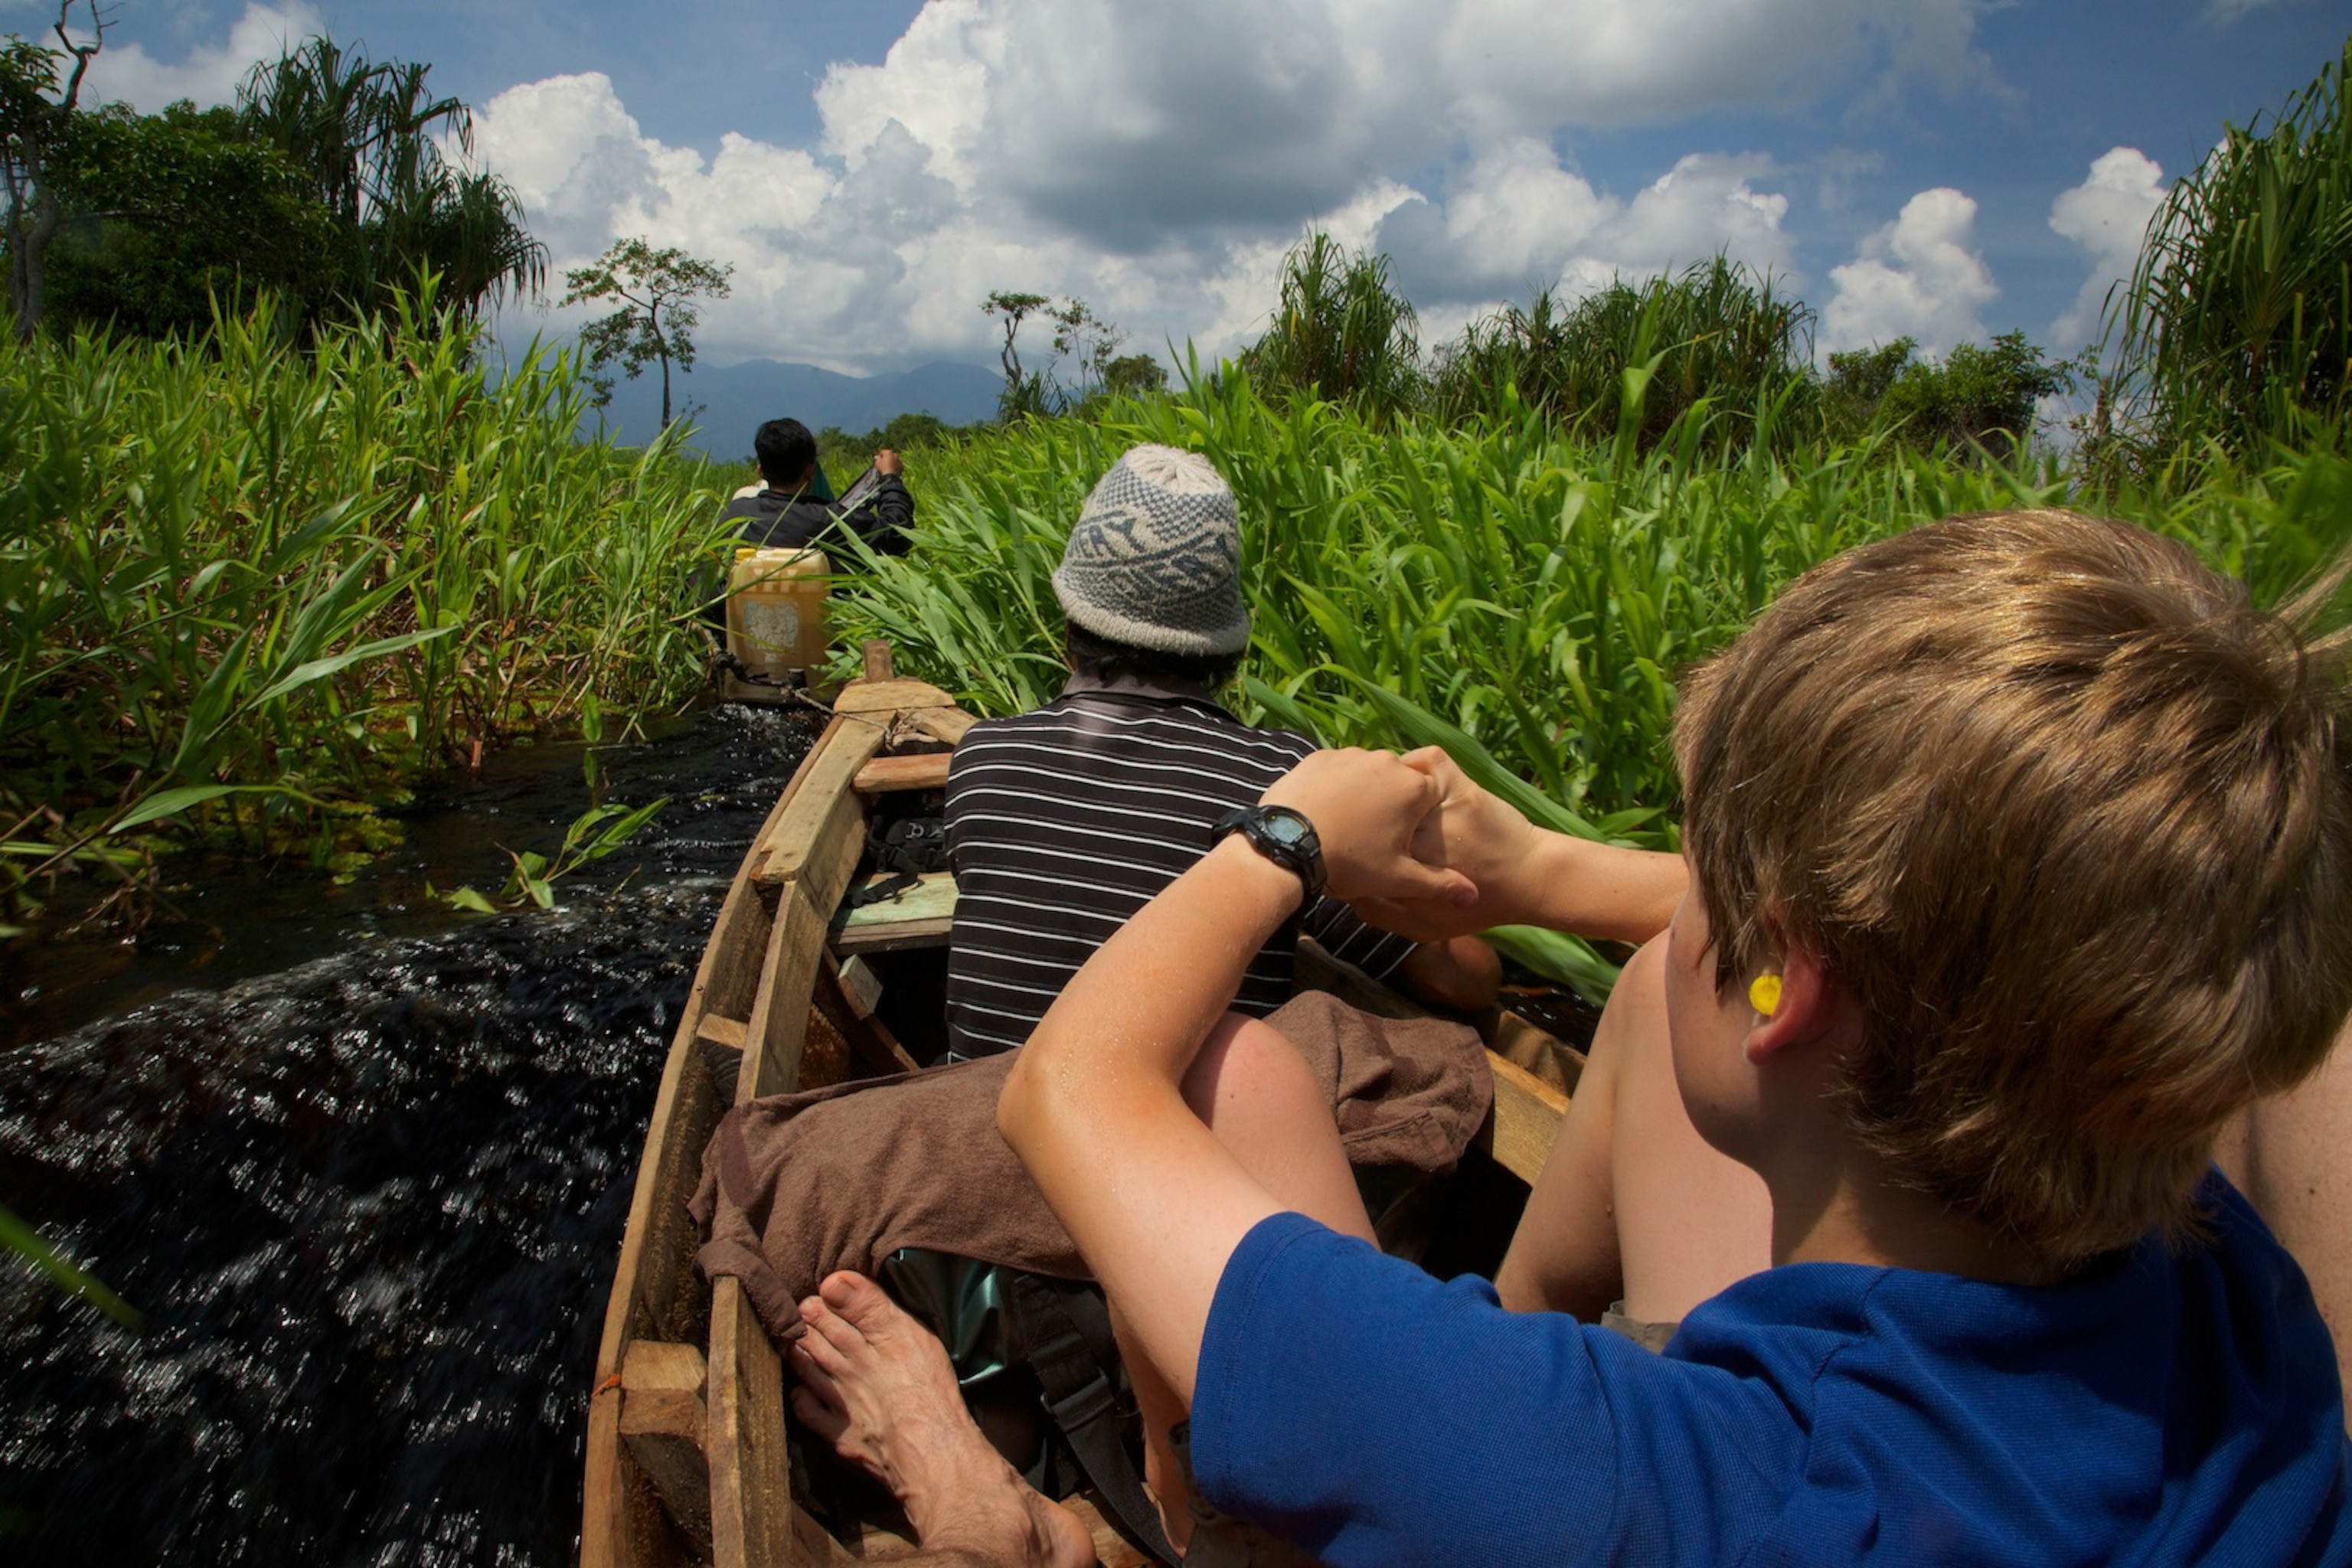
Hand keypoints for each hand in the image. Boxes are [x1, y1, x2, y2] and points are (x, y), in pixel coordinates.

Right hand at [873, 449, 903, 475]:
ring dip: (892, 461)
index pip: (883, 452)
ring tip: (888, 467)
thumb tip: (876, 456)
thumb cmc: (883, 468)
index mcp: (888, 452)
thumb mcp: (877, 463)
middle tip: (884, 463)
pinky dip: (895, 466)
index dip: (880, 456)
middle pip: (889, 455)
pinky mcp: (901, 465)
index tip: (878, 460)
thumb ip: (877, 458)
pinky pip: (897, 464)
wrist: (891, 476)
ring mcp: (899, 460)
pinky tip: (892, 470)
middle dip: (887, 458)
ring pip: (894, 459)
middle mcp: (895, 454)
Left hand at [1260, 748, 1474, 911]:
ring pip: (1369, 772)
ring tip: (1347, 824)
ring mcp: (1351, 754)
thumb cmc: (1349, 863)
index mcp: (1413, 787)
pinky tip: (1325, 811)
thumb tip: (1473, 897)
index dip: (1418, 818)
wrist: (1286, 847)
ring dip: (1365, 792)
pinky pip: (1338, 768)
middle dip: (1393, 804)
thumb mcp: (1397, 879)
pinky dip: (1336, 785)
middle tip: (1371, 835)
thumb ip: (1439, 884)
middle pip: (1401, 781)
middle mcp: (1387, 761)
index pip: (1431, 795)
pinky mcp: (1320, 755)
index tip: (1400, 839)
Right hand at [1352, 748, 1541, 939]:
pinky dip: (1416, 763)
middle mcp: (1416, 839)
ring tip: (1393, 798)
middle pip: (1370, 810)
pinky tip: (1417, 779)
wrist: (1530, 880)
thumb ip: (1379, 913)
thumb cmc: (1476, 909)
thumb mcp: (1423, 928)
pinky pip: (1426, 760)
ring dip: (1387, 784)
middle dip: (1364, 811)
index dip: (1350, 845)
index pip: (1357, 850)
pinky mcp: (1460, 786)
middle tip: (1369, 816)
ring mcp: (1439, 809)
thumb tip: (1344, 890)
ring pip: (1393, 779)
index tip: (1352, 846)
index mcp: (1402, 875)